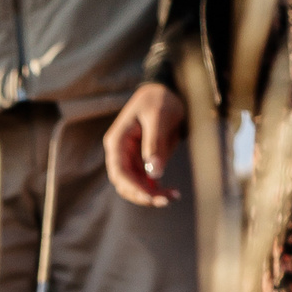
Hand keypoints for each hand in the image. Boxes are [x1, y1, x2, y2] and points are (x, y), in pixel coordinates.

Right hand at [106, 81, 184, 204]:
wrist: (168, 91)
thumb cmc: (160, 100)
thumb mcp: (159, 118)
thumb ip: (155, 144)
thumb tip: (154, 173)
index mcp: (118, 140)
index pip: (119, 171)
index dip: (133, 187)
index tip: (150, 196)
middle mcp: (120, 152)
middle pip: (125, 183)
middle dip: (144, 195)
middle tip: (167, 199)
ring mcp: (131, 158)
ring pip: (136, 186)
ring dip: (152, 195)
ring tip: (173, 196)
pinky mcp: (142, 162)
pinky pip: (147, 182)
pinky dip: (157, 189)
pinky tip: (172, 192)